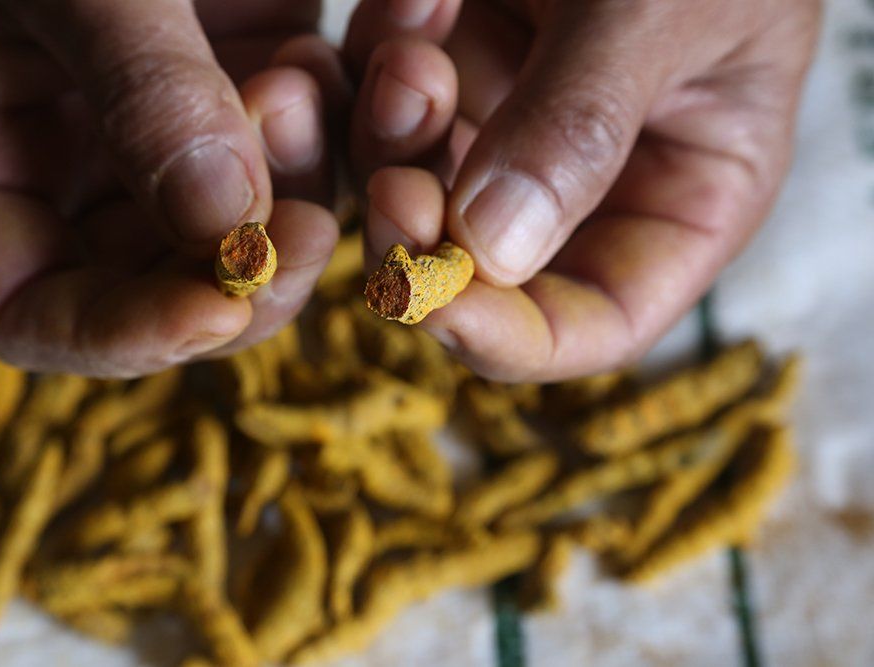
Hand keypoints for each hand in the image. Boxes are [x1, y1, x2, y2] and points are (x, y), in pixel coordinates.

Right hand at [0, 0, 344, 375]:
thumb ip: (136, 86)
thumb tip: (223, 227)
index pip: (33, 308)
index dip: (120, 334)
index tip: (215, 310)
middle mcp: (83, 163)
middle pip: (170, 286)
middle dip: (251, 272)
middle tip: (313, 229)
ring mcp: (179, 129)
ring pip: (267, 223)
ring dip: (321, 177)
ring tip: (330, 73)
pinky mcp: (261, 78)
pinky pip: (331, 133)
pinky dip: (372, 104)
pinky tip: (403, 33)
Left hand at [344, 0, 819, 380]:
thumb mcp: (665, 12)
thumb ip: (582, 127)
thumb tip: (492, 252)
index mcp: (683, 196)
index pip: (595, 320)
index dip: (513, 337)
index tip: (432, 305)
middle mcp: (589, 178)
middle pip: (484, 269)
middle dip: (423, 240)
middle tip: (391, 188)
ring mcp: (513, 119)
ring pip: (418, 184)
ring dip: (391, 136)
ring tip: (410, 50)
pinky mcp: (456, 62)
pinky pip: (386, 99)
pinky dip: (380, 63)